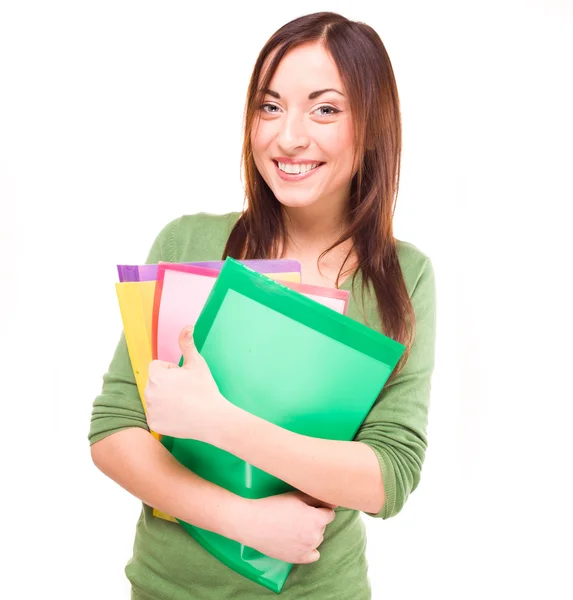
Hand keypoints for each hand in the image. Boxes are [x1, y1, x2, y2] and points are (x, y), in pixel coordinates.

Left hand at [144, 325, 230, 441]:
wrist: (212, 418)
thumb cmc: (205, 389)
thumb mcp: (196, 363)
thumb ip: (187, 343)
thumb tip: (187, 326)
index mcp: (156, 376)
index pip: (157, 366)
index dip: (171, 370)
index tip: (184, 378)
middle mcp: (148, 393)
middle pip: (155, 382)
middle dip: (167, 384)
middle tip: (185, 391)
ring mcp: (150, 410)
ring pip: (155, 398)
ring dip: (164, 398)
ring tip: (183, 403)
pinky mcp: (154, 424)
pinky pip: (156, 414)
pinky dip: (165, 414)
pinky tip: (180, 414)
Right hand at [241, 491, 336, 563]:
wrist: (252, 523)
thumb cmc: (273, 506)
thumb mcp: (296, 496)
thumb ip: (317, 498)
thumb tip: (334, 502)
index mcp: (316, 519)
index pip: (330, 514)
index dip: (319, 508)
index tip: (309, 507)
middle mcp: (314, 536)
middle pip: (322, 526)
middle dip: (314, 520)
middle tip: (297, 515)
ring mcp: (306, 549)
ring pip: (317, 539)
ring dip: (311, 532)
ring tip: (293, 526)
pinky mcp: (297, 559)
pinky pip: (314, 555)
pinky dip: (309, 548)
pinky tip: (299, 540)